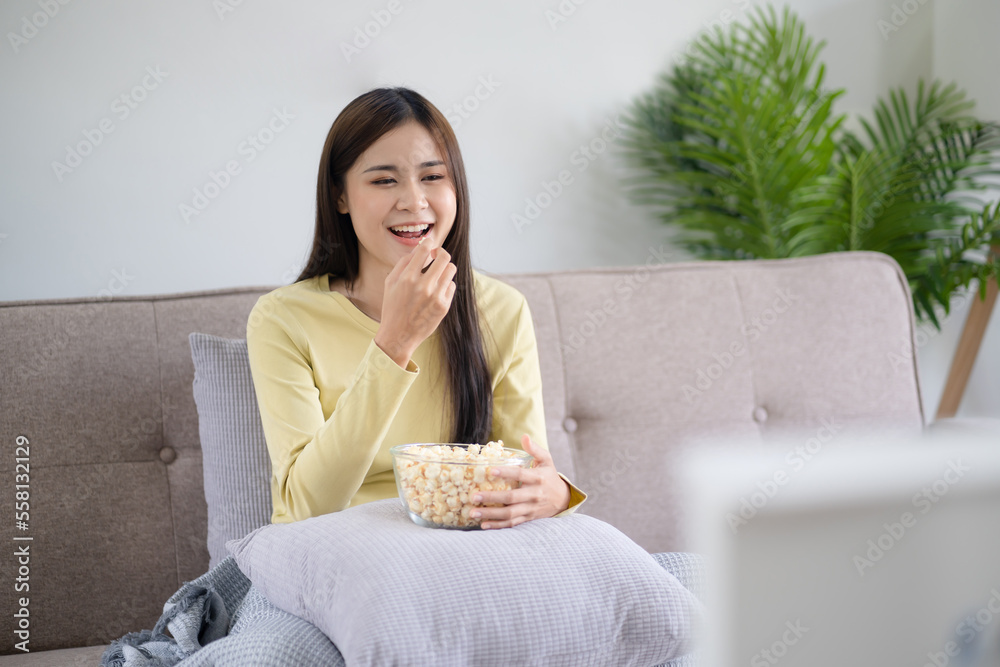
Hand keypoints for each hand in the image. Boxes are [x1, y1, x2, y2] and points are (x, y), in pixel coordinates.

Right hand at [374, 240, 456, 367]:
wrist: (398, 336)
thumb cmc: (393, 307)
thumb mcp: (390, 283)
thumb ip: (404, 263)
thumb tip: (420, 248)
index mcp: (407, 278)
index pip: (424, 249)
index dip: (429, 243)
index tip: (429, 245)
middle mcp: (423, 286)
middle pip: (444, 257)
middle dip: (441, 252)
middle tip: (437, 256)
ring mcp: (435, 296)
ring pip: (451, 269)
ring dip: (445, 267)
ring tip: (437, 273)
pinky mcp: (444, 306)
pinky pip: (451, 285)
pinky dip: (445, 284)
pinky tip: (436, 289)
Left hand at [470, 434, 570, 528]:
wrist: (563, 499)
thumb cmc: (550, 476)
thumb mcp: (546, 460)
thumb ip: (535, 449)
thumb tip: (524, 436)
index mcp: (537, 478)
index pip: (520, 475)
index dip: (506, 472)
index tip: (490, 470)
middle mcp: (534, 495)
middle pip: (511, 498)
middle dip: (492, 497)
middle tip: (474, 496)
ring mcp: (530, 508)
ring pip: (510, 514)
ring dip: (491, 514)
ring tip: (473, 512)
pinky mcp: (528, 518)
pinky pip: (512, 523)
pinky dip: (498, 525)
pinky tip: (484, 524)